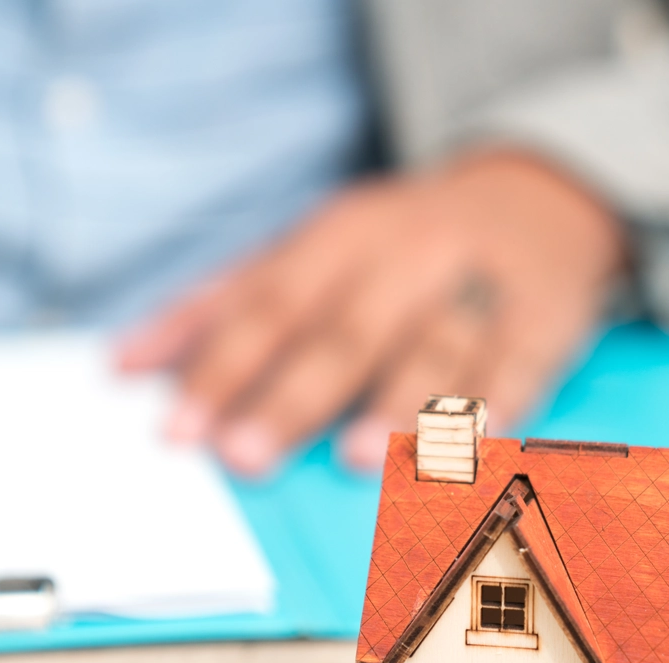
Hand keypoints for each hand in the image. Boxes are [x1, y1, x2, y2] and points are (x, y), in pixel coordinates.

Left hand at [119, 151, 623, 475]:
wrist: (538, 197)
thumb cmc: (398, 243)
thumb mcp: (309, 250)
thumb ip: (219, 305)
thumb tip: (123, 364)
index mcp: (342, 236)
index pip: (270, 304)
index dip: (221, 367)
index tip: (177, 430)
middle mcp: (409, 254)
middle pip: (345, 330)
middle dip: (292, 395)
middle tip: (244, 457)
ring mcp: (481, 284)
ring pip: (435, 347)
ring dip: (393, 404)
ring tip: (351, 459)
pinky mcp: (546, 318)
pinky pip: (521, 368)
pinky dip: (496, 411)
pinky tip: (468, 451)